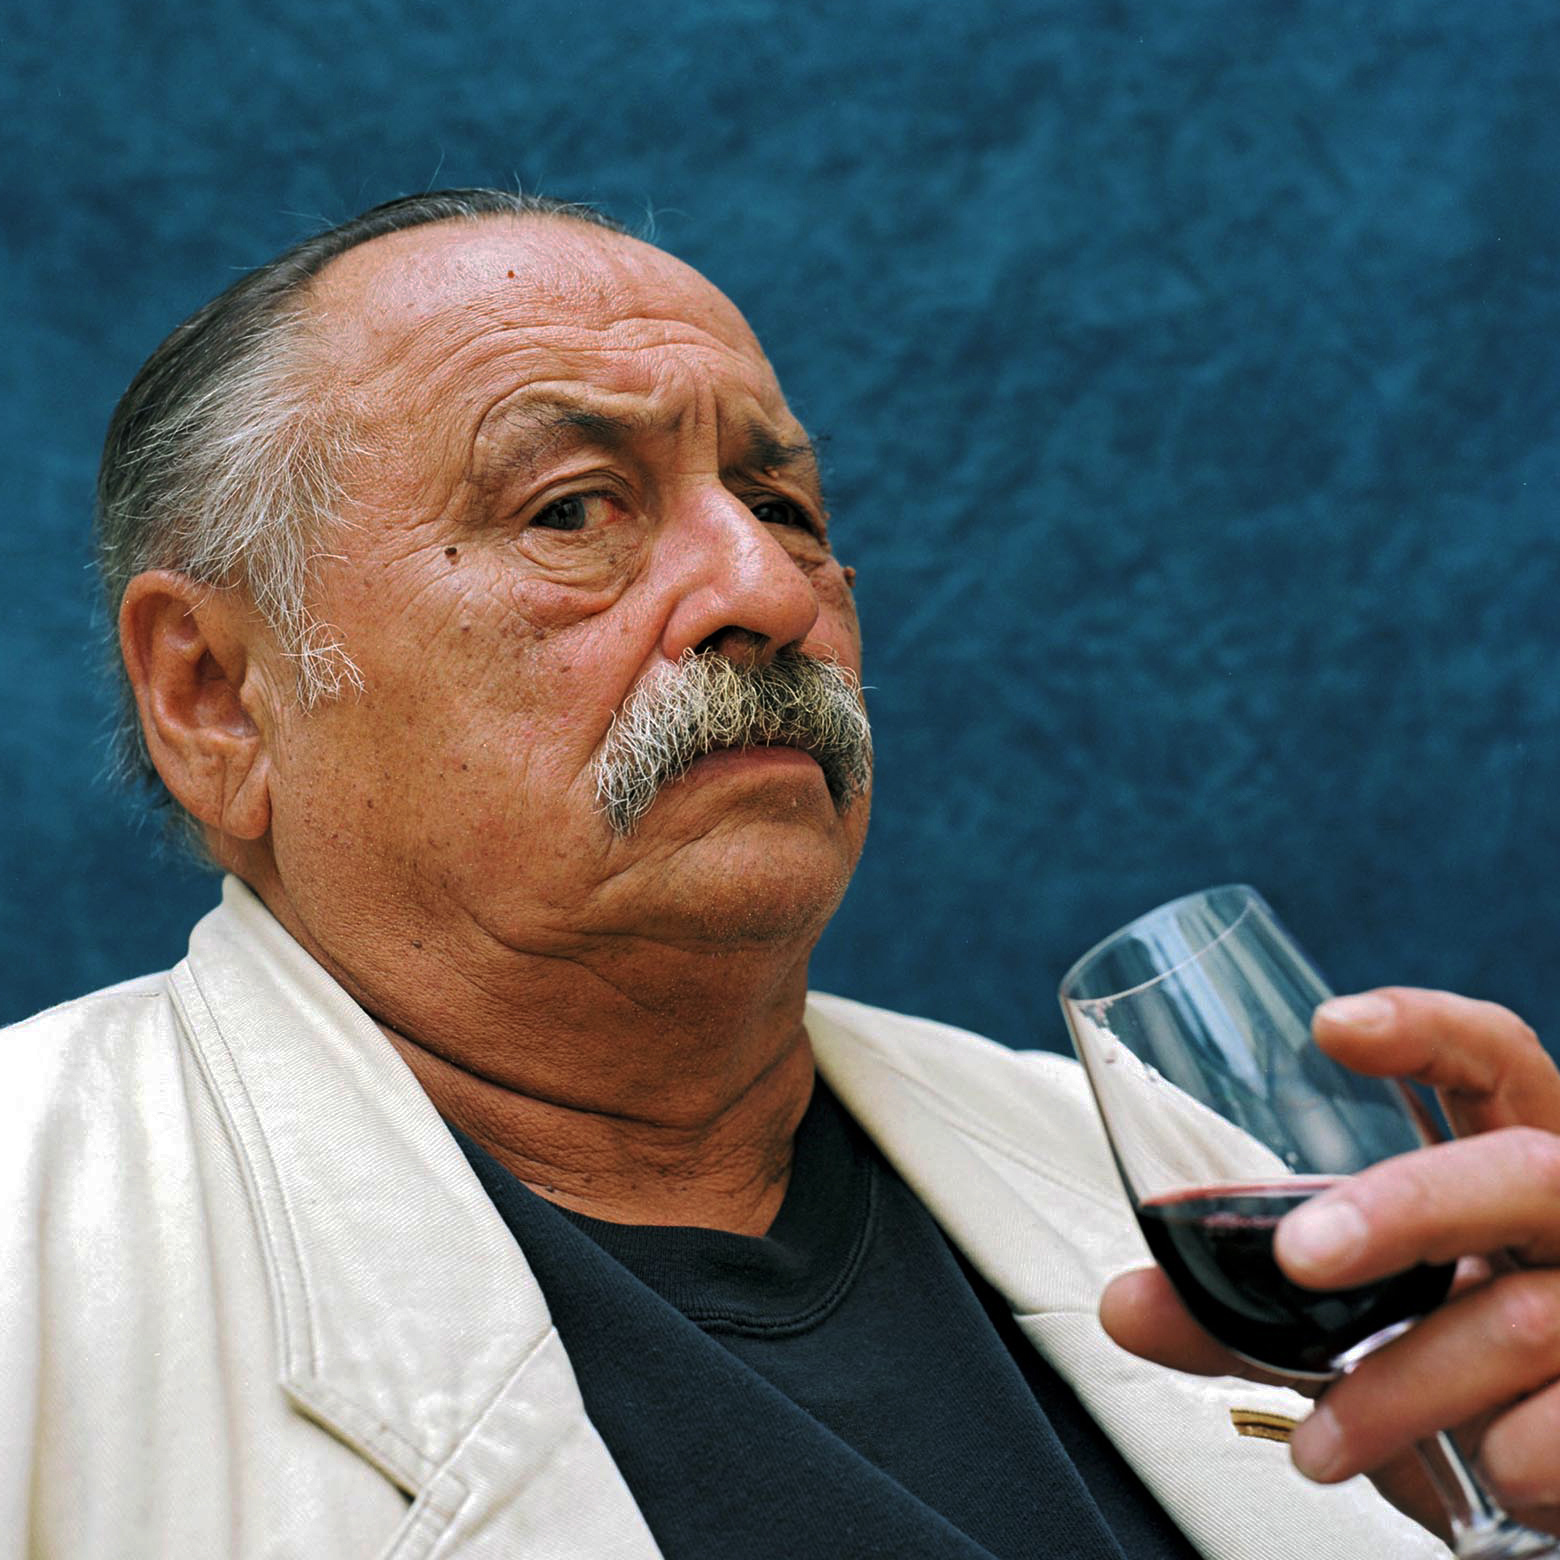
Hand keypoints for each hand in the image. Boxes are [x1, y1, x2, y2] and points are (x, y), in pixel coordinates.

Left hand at [1100, 987, 1559, 1536]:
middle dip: (1406, 1208)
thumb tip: (1125, 1304)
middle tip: (1301, 1257)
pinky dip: (1509, 1456)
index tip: (1326, 1025)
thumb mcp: (1358, 1332)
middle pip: (1526, 1170)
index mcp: (1517, 1164)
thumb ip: (1246, 1317)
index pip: (1493, 1060)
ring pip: (1523, 1320)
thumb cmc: (1460, 1375)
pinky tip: (1478, 1476)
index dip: (1427, 1029)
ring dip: (1402, 1388)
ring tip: (1321, 1444)